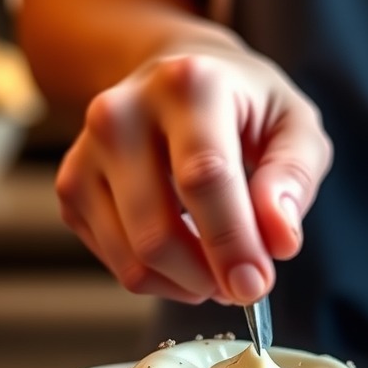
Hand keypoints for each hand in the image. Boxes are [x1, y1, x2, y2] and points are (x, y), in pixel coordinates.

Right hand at [55, 40, 332, 304]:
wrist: (179, 82)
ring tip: (222, 267)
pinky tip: (189, 254)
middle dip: (208, 276)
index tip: (256, 284)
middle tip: (246, 285)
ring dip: (188, 284)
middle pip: (156, 231)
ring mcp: (88, 152)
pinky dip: (163, 280)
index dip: (232, 241)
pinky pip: (118, 264)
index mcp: (187, 85)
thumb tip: (281, 240)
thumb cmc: (246, 107)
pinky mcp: (72, 187)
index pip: (204, 177)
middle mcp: (122, 112)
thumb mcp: (295, 127)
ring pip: (133, 257)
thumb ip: (294, 178)